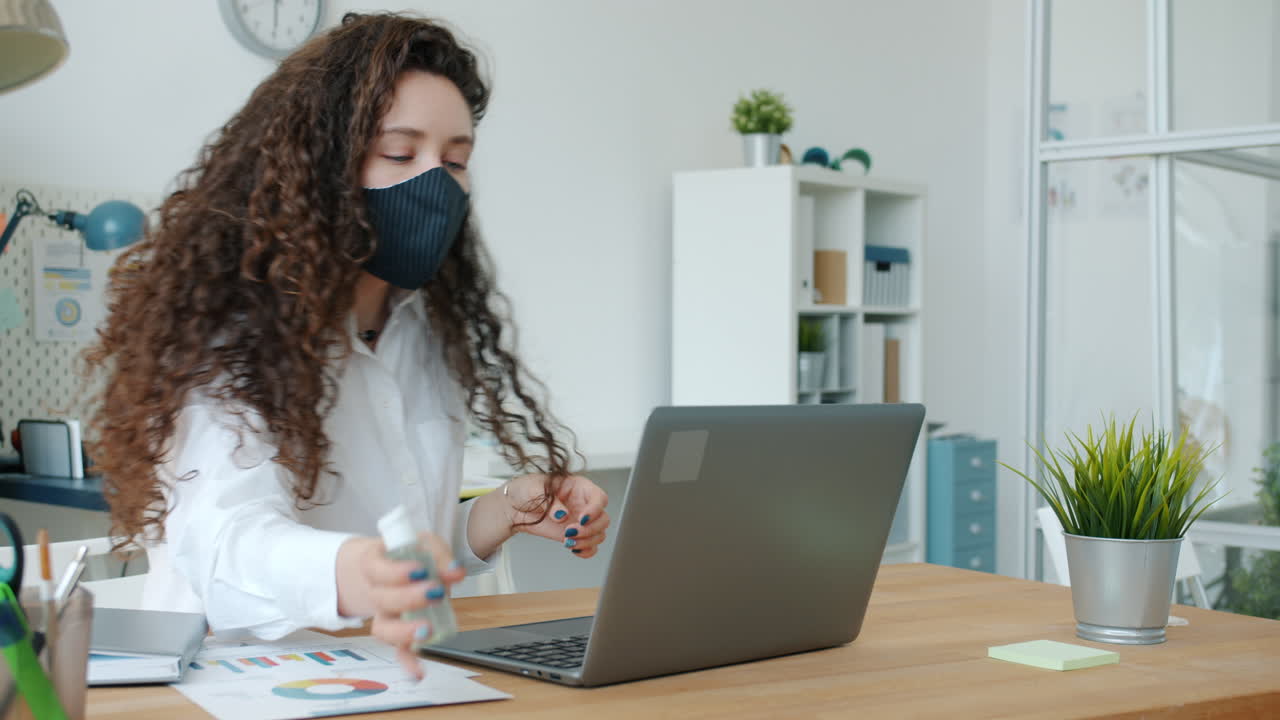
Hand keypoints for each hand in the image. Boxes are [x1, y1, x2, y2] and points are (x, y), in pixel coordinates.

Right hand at [335, 534, 465, 678]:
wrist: (396, 567)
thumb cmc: (410, 554)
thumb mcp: (425, 544)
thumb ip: (439, 555)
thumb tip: (455, 571)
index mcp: (376, 564)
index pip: (376, 568)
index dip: (396, 571)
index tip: (420, 568)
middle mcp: (377, 592)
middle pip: (382, 599)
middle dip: (409, 597)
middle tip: (435, 592)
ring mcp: (386, 616)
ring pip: (384, 629)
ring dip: (404, 631)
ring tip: (427, 629)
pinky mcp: (400, 634)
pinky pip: (399, 651)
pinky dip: (408, 663)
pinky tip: (419, 672)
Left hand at [505, 473, 610, 557]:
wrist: (514, 506)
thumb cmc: (526, 489)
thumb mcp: (535, 489)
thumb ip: (551, 501)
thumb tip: (562, 515)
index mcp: (578, 487)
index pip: (599, 497)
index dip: (595, 509)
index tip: (581, 518)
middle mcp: (583, 504)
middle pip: (603, 519)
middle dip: (590, 529)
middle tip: (570, 532)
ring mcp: (579, 521)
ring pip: (599, 533)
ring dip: (587, 541)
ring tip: (568, 541)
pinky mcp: (574, 534)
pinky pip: (590, 545)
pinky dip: (586, 550)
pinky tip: (574, 549)